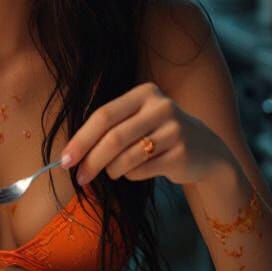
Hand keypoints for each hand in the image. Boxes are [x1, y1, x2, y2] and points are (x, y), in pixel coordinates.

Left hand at [61, 82, 234, 186]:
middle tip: (79, 177)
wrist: (206, 151)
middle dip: (92, 160)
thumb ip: (109, 128)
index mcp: (145, 93)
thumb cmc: (158, 135)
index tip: (65, 158)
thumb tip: (71, 153)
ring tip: (113, 172)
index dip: (82, 139)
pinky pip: (141, 171)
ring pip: (126, 158)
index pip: (104, 115)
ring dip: (112, 171)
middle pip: (114, 138)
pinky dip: (131, 175)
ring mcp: (174, 130)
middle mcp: (161, 107)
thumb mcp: (138, 119)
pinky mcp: (181, 154)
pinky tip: (138, 171)